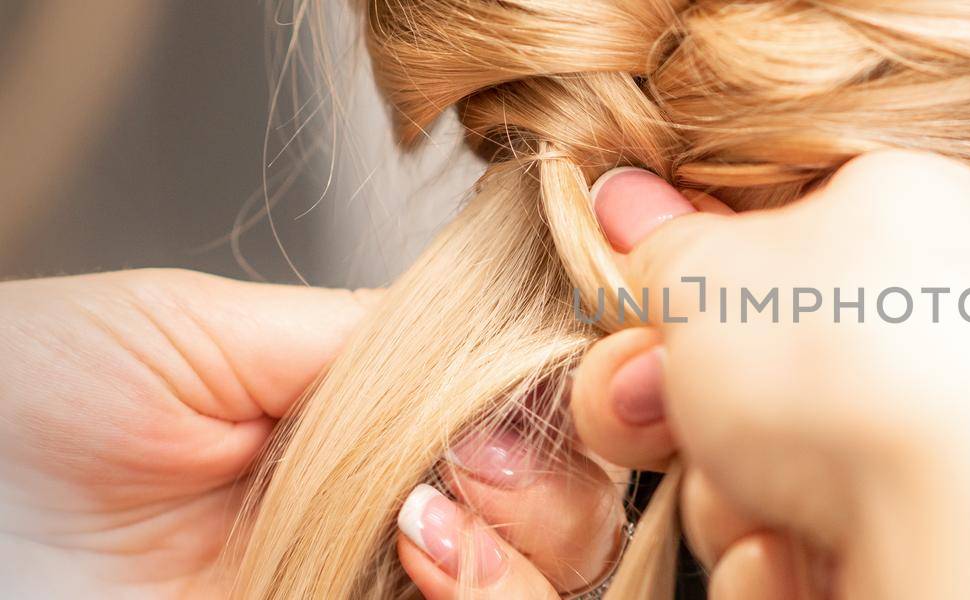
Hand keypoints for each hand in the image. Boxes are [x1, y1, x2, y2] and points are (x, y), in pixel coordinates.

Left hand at [0, 270, 613, 598]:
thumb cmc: (27, 405)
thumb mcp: (202, 328)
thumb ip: (366, 335)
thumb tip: (507, 326)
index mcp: (367, 428)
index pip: (524, 419)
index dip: (562, 403)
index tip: (555, 376)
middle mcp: (391, 520)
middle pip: (568, 515)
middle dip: (557, 481)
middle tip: (477, 456)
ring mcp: (369, 591)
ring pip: (547, 589)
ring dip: (527, 548)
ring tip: (427, 514)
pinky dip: (485, 594)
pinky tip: (418, 555)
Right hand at [463, 150, 969, 598]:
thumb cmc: (846, 361)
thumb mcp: (707, 268)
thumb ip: (659, 244)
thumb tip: (630, 204)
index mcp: (904, 204)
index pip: (768, 232)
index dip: (683, 281)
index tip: (635, 311)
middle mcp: (939, 310)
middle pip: (758, 360)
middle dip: (679, 401)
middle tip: (652, 404)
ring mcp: (946, 424)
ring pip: (774, 459)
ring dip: (725, 488)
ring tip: (756, 495)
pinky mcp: (940, 522)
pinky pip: (819, 534)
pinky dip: (785, 554)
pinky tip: (795, 554)